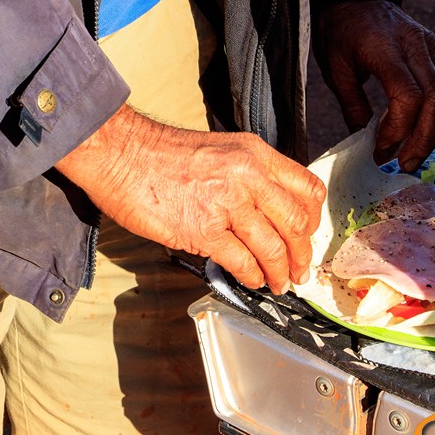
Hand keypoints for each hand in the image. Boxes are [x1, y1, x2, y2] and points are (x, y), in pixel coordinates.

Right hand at [56, 107, 323, 293]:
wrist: (122, 153)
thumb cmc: (163, 153)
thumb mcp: (221, 150)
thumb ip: (249, 175)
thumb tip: (267, 211)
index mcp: (256, 154)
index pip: (307, 189)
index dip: (313, 220)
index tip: (307, 237)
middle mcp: (249, 176)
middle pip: (298, 224)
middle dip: (302, 255)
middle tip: (299, 271)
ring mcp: (227, 203)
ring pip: (274, 247)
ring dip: (280, 273)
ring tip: (278, 284)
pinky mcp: (203, 230)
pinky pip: (242, 262)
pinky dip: (252, 277)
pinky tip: (251, 281)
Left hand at [315, 0, 434, 171]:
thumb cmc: (339, 30)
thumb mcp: (334, 68)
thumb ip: (352, 106)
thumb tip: (364, 144)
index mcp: (386, 46)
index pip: (409, 96)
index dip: (399, 129)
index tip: (381, 150)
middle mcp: (416, 44)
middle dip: (425, 139)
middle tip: (406, 165)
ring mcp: (430, 45)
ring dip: (431, 131)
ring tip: (408, 153)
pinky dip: (432, 113)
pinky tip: (411, 128)